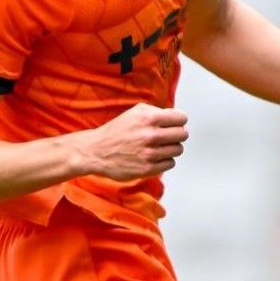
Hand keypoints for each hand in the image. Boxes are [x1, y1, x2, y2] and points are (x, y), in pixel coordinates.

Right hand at [73, 103, 187, 180]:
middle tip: (169, 136)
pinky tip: (155, 156)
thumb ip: (156, 112)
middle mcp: (150, 135)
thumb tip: (175, 117)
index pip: (181, 118)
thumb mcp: (135, 112)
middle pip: (183, 134)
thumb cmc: (115, 132)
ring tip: (160, 147)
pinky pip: (170, 163)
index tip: (176, 123)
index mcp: (148, 118)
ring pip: (178, 150)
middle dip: (177, 134)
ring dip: (171, 148)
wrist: (96, 151)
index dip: (179, 121)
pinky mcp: (147, 169)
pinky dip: (165, 160)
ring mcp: (149, 153)